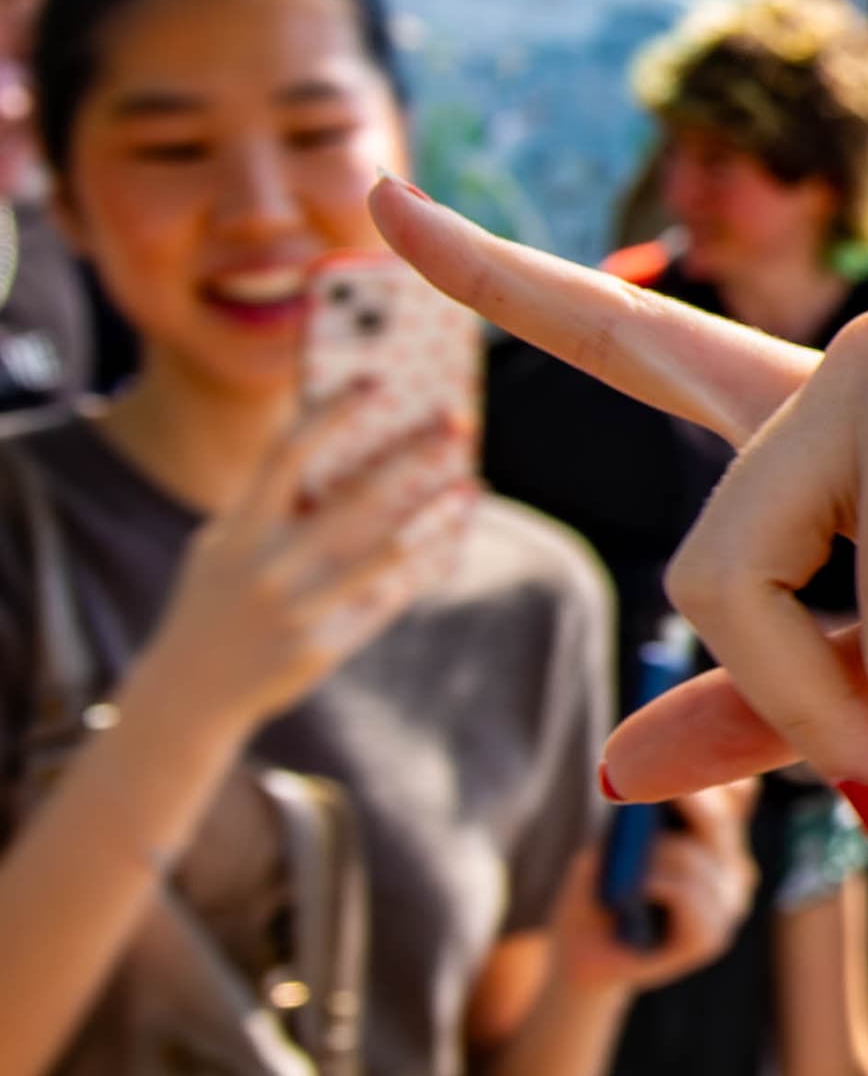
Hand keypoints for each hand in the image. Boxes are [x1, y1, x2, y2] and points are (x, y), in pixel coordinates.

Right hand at [130, 391, 474, 739]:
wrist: (189, 692)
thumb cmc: (216, 600)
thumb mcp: (222, 548)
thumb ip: (269, 509)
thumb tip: (342, 460)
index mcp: (238, 531)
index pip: (285, 456)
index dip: (331, 416)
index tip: (375, 383)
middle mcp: (267, 567)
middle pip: (353, 499)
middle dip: (409, 457)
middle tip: (456, 423)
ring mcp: (296, 609)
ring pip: (384, 552)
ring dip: (433, 514)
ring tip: (470, 485)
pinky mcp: (322, 648)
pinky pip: (387, 598)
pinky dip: (422, 567)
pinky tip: (451, 541)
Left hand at [551, 777, 756, 996]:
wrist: (584, 953)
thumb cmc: (599, 889)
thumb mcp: (616, 839)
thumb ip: (642, 816)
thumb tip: (649, 787)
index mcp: (721, 838)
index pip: (741, 791)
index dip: (718, 768)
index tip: (680, 749)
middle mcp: (735, 868)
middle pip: (722, 820)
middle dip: (685, 800)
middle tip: (643, 791)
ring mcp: (727, 904)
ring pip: (699, 860)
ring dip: (657, 856)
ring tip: (629, 868)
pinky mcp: (709, 938)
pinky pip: (690, 896)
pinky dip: (660, 886)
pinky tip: (641, 891)